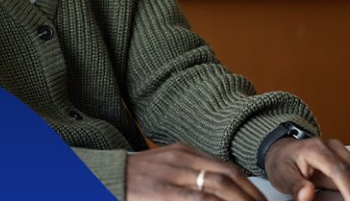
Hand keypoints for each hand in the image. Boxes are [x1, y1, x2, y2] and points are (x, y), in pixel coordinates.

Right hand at [125, 143, 265, 200]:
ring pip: (216, 187)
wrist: (100, 177)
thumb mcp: (165, 168)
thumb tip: (217, 193)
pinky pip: (196, 200)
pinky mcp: (161, 192)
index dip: (249, 187)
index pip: (227, 168)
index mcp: (183, 153)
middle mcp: (181, 160)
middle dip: (249, 196)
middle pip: (227, 176)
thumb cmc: (133, 179)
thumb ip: (190, 176)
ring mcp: (171, 175)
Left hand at [263, 137, 349, 200]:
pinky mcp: (347, 160)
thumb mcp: (282, 176)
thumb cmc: (282, 162)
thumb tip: (307, 193)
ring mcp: (342, 153)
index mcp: (316, 149)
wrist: (283, 152)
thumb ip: (295, 186)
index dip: (348, 187)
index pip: (338, 169)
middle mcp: (333, 148)